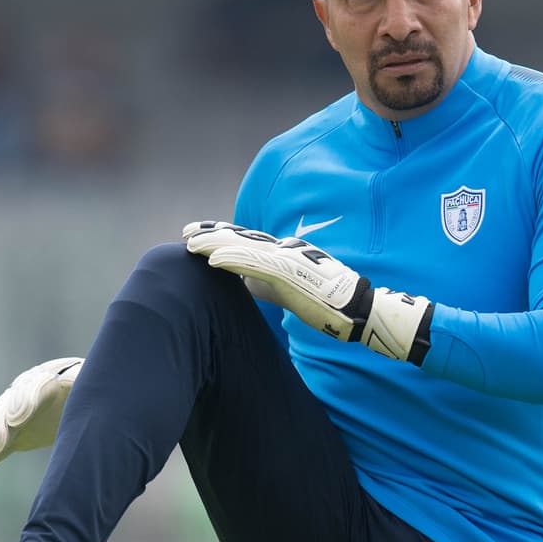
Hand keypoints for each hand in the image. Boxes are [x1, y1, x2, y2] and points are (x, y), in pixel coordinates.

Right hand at [0, 357, 82, 480]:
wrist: (80, 397)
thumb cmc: (92, 388)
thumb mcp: (92, 382)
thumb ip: (81, 382)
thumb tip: (73, 380)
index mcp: (47, 379)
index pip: (33, 389)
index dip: (23, 402)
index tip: (16, 419)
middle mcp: (23, 395)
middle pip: (6, 411)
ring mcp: (12, 415)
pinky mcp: (12, 435)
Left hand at [183, 221, 432, 364]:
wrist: (355, 309)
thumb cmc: (326, 303)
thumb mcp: (288, 289)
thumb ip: (265, 282)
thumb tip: (242, 280)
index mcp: (284, 253)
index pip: (247, 240)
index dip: (222, 235)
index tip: (198, 234)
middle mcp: (284, 250)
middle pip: (242, 238)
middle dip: (212, 234)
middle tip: (186, 232)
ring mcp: (286, 260)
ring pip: (244, 248)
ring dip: (216, 245)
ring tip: (192, 245)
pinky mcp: (289, 274)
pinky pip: (255, 264)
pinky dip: (233, 260)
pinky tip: (213, 260)